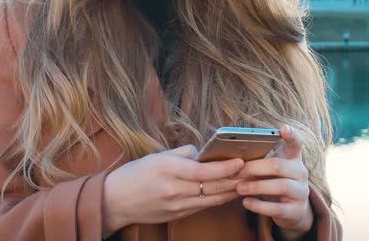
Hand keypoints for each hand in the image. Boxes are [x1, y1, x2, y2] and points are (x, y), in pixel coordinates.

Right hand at [102, 145, 242, 236]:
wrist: (115, 201)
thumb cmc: (135, 174)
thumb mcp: (157, 156)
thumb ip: (183, 153)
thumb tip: (203, 153)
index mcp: (168, 169)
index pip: (203, 171)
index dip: (224, 168)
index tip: (241, 160)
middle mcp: (174, 190)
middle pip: (212, 187)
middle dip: (235, 179)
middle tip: (253, 170)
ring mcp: (176, 206)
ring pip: (212, 199)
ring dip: (231, 191)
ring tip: (247, 180)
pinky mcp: (177, 215)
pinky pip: (203, 206)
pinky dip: (218, 198)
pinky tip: (229, 191)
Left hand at [235, 125, 312, 240]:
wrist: (291, 211)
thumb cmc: (274, 182)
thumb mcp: (269, 170)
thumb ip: (259, 161)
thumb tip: (233, 159)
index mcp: (293, 158)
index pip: (295, 143)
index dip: (291, 135)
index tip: (283, 128)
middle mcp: (301, 173)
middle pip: (278, 165)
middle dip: (254, 168)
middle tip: (235, 172)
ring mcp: (301, 192)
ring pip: (281, 186)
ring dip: (256, 186)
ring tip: (239, 188)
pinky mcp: (297, 211)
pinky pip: (278, 208)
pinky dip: (260, 206)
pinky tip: (246, 202)